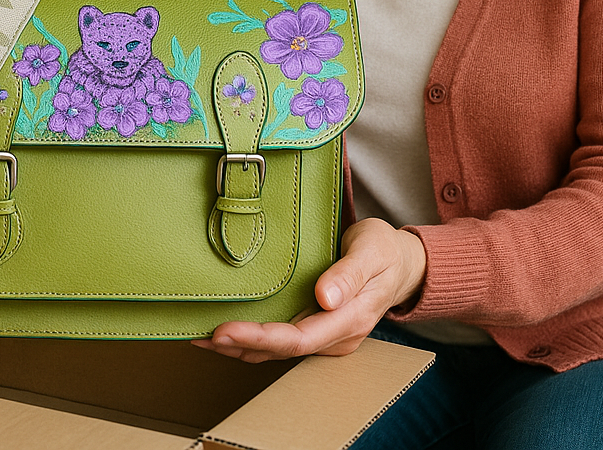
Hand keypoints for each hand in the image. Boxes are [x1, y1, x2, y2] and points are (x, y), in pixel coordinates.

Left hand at [192, 218, 425, 362]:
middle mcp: (335, 335)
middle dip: (240, 345)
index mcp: (349, 319)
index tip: (224, 330)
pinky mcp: (317, 326)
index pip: (298, 338)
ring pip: (278, 350)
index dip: (259, 338)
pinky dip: (252, 339)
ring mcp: (326, 334)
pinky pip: (281, 339)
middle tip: (201, 336)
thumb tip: (324, 297)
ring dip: (240, 346)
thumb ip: (349, 274)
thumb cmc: (385, 251)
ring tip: (200, 337)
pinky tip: (227, 331)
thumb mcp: (372, 251)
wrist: (402, 262)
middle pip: (282, 349)